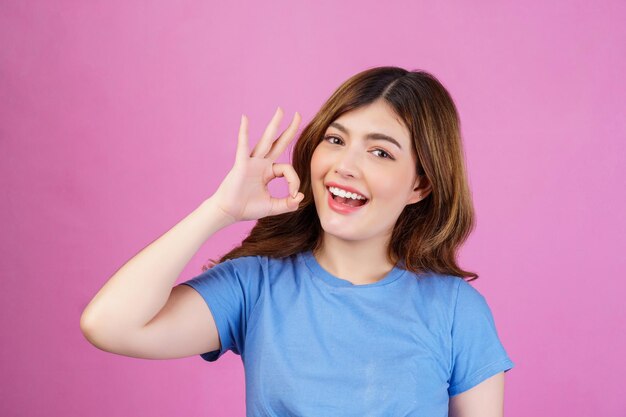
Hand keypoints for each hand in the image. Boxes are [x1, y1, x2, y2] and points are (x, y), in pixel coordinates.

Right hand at [210, 107, 303, 222]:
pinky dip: (244, 133)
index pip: (288, 169)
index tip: (294, 195)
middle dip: (289, 129)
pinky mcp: (241, 164)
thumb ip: (288, 204)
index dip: (294, 181)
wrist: (229, 212)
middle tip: (298, 114)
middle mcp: (261, 163)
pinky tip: (245, 119)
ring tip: (281, 111)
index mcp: (269, 172)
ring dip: (274, 125)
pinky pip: (243, 146)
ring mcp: (251, 162)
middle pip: (279, 143)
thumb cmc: (247, 208)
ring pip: (266, 140)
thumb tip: (300, 197)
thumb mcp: (273, 207)